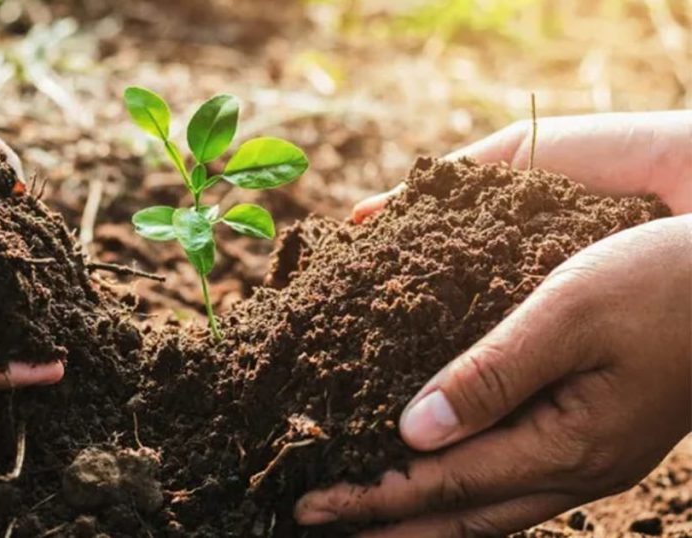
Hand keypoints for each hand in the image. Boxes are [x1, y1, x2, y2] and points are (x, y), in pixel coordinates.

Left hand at [296, 112, 691, 535]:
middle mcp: (576, 471)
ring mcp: (591, 464)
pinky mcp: (596, 443)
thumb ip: (490, 374)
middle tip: (316, 525)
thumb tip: (412, 430)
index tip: (307, 505)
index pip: (441, 486)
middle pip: (460, 518)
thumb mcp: (570, 313)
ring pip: (488, 511)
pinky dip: (462, 492)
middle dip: (384, 526)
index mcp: (566, 445)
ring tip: (365, 516)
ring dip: (421, 517)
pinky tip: (438, 475)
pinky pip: (512, 484)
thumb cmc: (662, 283)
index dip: (370, 498)